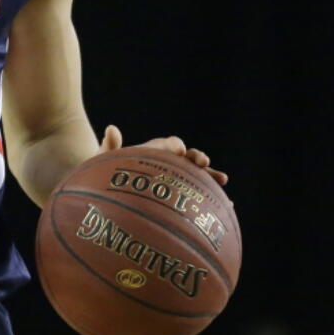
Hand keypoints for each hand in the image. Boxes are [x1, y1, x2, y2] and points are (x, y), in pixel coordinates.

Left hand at [99, 124, 228, 186]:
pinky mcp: (180, 194)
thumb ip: (110, 145)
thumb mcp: (106, 159)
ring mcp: (175, 178)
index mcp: (154, 150)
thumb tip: (111, 128)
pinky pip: (198, 195)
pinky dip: (212, 199)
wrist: (109, 192)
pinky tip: (226, 206)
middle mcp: (168, 162)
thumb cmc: (106, 171)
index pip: (168, 144)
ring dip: (211, 176)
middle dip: (197, 157)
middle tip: (204, 162)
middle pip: (188, 157)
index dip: (174, 146)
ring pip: (197, 175)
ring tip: (222, 179)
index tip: (179, 150)